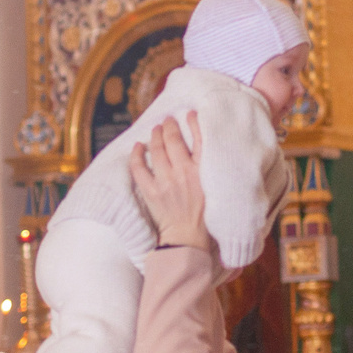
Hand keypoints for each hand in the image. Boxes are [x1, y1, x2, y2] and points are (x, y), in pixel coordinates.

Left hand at [130, 114, 214, 253]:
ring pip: (157, 149)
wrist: (188, 239)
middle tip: (168, 120)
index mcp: (203, 172)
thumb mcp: (215, 189)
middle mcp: (184, 173)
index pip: (200, 139)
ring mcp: (166, 182)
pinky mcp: (151, 191)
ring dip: (155, 136)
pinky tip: (137, 146)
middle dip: (170, 126)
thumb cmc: (206, 216)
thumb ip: (209, 170)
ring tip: (156, 129)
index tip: (190, 113)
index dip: (194, 122)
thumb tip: (204, 150)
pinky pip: (139, 168)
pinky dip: (137, 155)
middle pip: (174, 140)